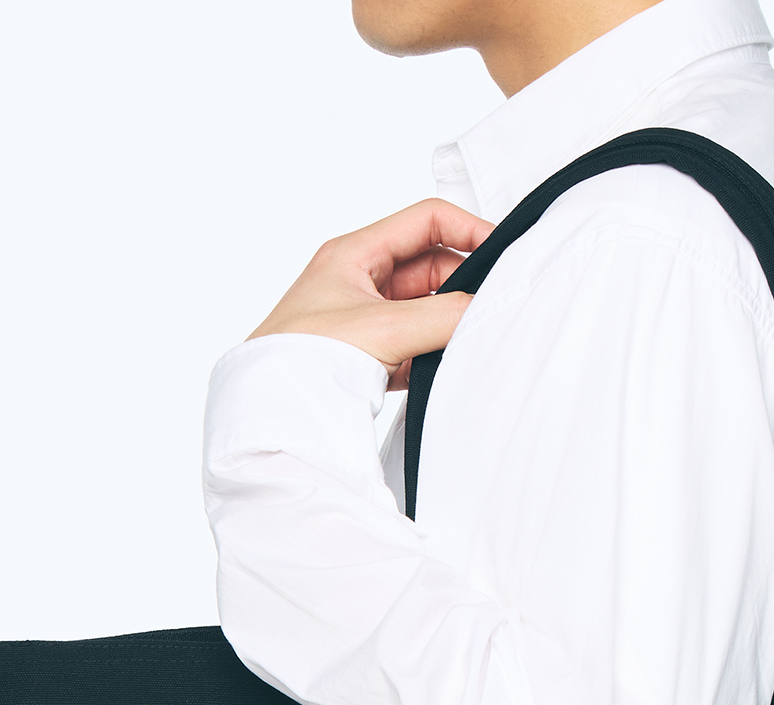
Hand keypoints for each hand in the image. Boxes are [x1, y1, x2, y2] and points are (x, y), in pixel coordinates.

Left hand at [250, 199, 493, 387]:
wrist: (271, 414)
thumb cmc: (302, 360)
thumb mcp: (385, 329)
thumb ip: (444, 317)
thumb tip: (489, 310)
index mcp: (355, 254)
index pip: (426, 221)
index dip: (468, 229)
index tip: (503, 252)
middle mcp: (360, 281)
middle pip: (432, 266)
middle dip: (464, 285)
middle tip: (492, 308)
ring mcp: (366, 320)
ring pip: (426, 309)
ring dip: (449, 324)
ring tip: (470, 340)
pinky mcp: (369, 357)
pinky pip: (415, 344)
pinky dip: (434, 353)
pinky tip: (445, 368)